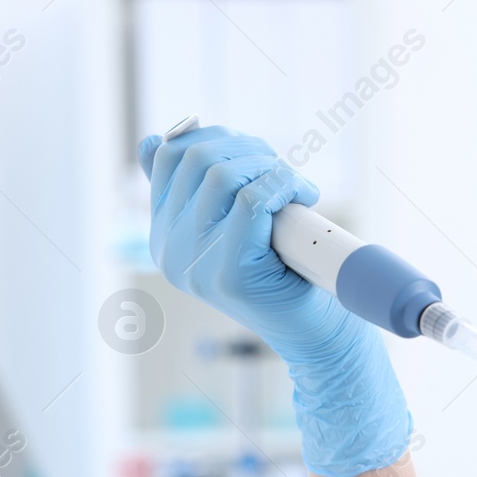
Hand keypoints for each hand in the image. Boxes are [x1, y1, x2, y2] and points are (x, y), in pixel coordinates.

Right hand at [137, 126, 410, 476]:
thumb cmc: (289, 276)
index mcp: (166, 234)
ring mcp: (194, 264)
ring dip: (270, 167)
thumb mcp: (236, 226)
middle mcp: (168, 250)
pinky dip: (284, 185)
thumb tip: (156, 140)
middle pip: (195, 158)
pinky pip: (251, 202)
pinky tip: (304, 197)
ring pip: (221, 175)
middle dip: (249, 150)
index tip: (258, 155)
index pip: (169, 156)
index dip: (219, 138)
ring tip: (297, 187)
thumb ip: (199, 190)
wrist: (320, 338)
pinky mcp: (229, 274)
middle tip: (284, 171)